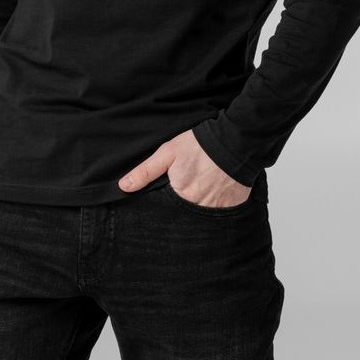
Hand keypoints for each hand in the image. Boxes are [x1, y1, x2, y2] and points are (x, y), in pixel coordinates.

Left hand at [117, 129, 251, 207]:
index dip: (163, 209)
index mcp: (181, 196)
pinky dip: (215, 210)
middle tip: (184, 196)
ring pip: (201, 219)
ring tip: (198, 196)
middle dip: (180, 213)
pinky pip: (220, 216)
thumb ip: (146, 171)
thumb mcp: (168, 153)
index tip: (164, 204)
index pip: (165, 213)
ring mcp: (217, 210)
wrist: (235, 141)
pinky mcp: (232, 208)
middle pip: (183, 217)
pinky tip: (213, 197)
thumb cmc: (199, 145)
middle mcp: (199, 208)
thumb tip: (124, 186)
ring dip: (197, 211)